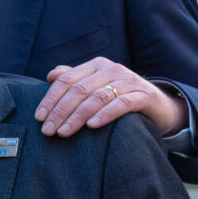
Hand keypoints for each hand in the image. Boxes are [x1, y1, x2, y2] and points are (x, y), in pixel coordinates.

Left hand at [35, 57, 186, 137]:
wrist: (159, 106)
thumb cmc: (119, 98)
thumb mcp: (96, 87)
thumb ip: (75, 80)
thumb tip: (51, 75)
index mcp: (96, 65)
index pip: (66, 80)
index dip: (50, 99)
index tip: (38, 118)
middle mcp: (112, 69)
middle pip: (79, 90)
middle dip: (60, 111)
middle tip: (48, 131)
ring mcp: (129, 81)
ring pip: (97, 97)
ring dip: (78, 116)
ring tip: (64, 133)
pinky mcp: (144, 95)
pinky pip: (121, 104)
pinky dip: (105, 114)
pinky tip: (92, 126)